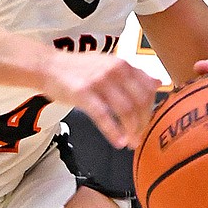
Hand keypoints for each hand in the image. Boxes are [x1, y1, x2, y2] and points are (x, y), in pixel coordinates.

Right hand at [41, 52, 160, 148]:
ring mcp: (99, 82)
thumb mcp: (109, 65)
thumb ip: (134, 75)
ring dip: (131, 130)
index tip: (146, 123)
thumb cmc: (78, 69)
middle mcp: (114, 71)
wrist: (49, 66)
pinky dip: (113, 132)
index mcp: (123, 64)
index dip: (150, 110)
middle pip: (139, 102)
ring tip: (130, 143)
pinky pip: (103, 116)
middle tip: (138, 137)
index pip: (148, 90)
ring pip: (125, 110)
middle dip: (142, 123)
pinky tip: (118, 142)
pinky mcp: (83, 94)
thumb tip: (158, 83)